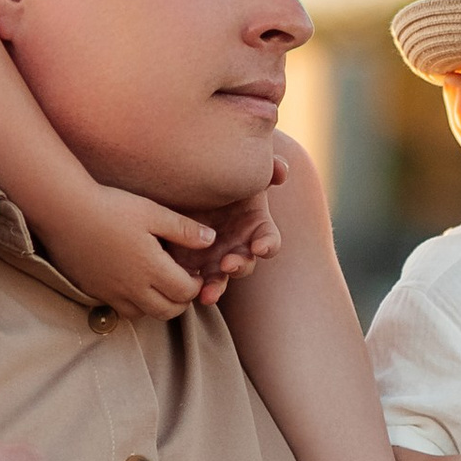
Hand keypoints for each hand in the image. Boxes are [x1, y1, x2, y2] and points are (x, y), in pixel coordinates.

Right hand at [34, 182, 215, 319]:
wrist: (64, 211)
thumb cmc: (110, 206)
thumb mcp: (152, 212)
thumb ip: (184, 229)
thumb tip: (211, 239)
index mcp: (151, 267)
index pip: (185, 292)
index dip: (196, 285)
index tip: (194, 272)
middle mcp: (132, 287)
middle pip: (167, 312)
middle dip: (181, 301)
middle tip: (182, 283)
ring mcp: (111, 293)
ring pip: (144, 315)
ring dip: (158, 305)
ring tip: (158, 284)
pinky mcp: (93, 292)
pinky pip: (120, 310)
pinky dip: (134, 304)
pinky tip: (133, 283)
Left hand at [189, 162, 288, 303]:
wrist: (179, 179)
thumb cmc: (217, 170)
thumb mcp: (237, 166)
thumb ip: (262, 166)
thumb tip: (280, 170)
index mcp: (254, 226)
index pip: (269, 241)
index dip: (267, 246)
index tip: (259, 247)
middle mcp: (237, 246)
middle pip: (244, 264)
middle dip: (239, 267)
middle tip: (228, 264)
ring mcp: (213, 258)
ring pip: (219, 280)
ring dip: (216, 288)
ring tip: (207, 295)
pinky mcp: (188, 263)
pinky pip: (191, 281)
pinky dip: (190, 288)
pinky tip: (182, 287)